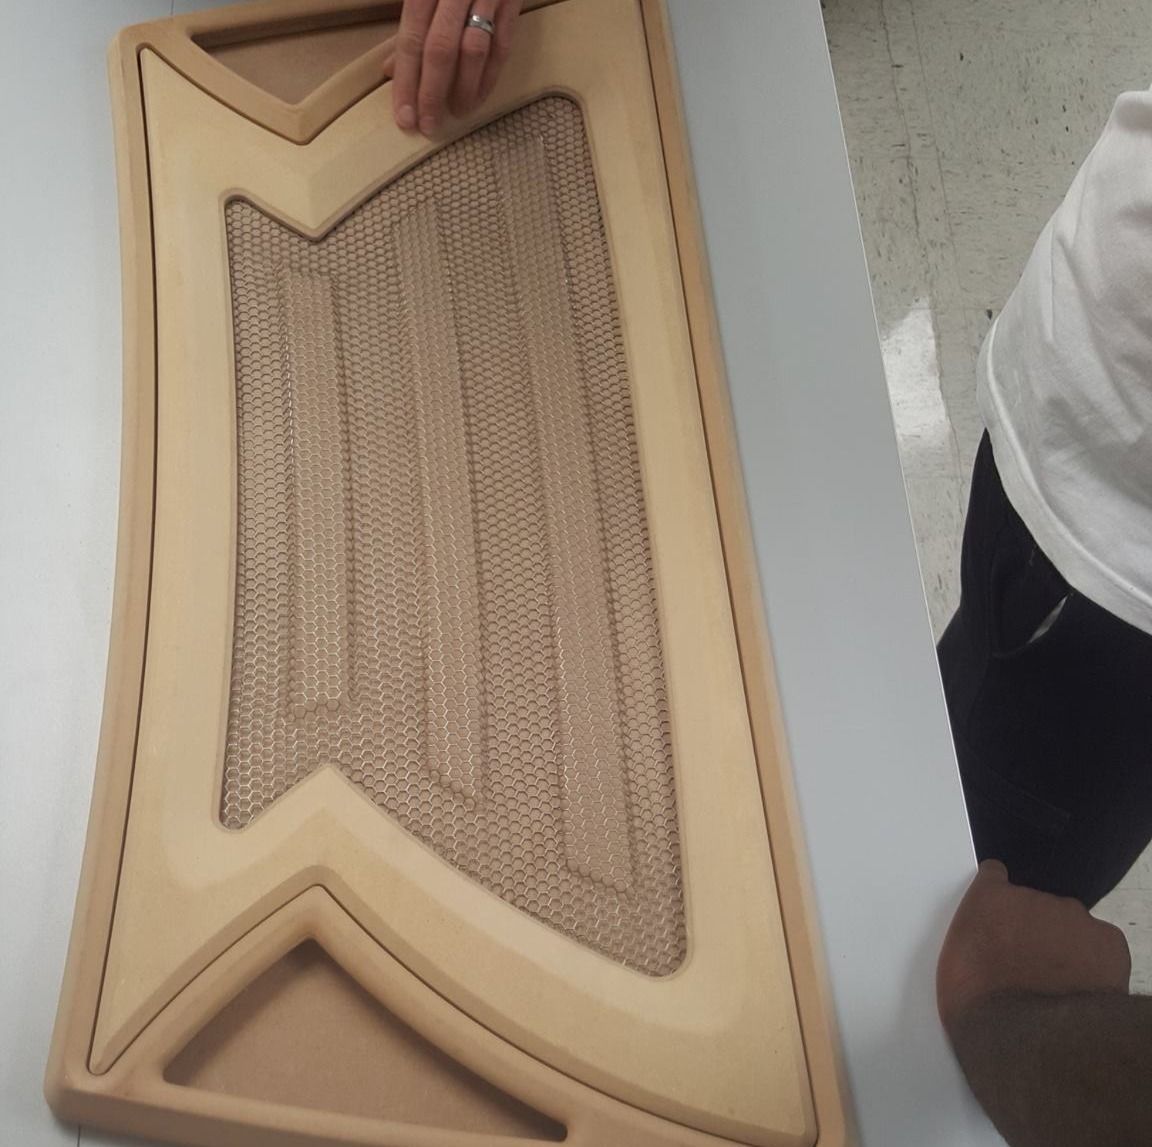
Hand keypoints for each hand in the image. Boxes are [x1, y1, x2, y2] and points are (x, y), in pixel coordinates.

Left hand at [392, 0, 522, 135]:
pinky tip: (478, 97)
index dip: (407, 81)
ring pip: (473, 50)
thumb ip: (409, 25)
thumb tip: (390, 69)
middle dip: (432, 93)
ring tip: (454, 114)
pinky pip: (502, 45)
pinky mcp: (512, 0)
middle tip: (427, 125)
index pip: (411, 39)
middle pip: (440, 49)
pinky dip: (490, 76)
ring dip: (463, 90)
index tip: (404, 116)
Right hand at [937, 860, 1129, 1032]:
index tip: (1002, 922)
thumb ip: (976, 942)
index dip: (1001, 903)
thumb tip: (991, 954)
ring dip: (1064, 947)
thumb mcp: (954, 964)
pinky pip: (1103, 945)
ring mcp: (1073, 917)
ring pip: (1070, 927)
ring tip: (1056, 985)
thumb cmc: (979, 1004)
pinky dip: (1096, 963)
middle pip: (1037, 907)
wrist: (1025, 1035)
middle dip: (1034, 931)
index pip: (995, 875)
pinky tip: (1082, 988)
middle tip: (1028, 968)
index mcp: (988, 898)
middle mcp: (1032, 897)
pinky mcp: (1108, 941)